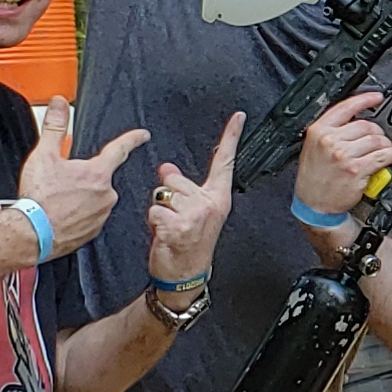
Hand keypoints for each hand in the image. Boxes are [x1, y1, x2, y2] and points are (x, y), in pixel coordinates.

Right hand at [16, 108, 147, 260]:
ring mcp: (101, 215)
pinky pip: (89, 217)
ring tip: (59, 199)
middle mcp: (105, 195)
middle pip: (100, 177)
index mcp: (97, 173)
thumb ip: (55, 126)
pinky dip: (78, 214)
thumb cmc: (39, 198)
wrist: (31, 233)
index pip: (120, 149)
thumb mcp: (44, 155)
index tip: (142, 135)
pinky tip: (61, 214)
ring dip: (81, 196)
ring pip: (95, 198)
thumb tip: (60, 104)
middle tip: (62, 182)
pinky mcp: (92, 232)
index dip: (132, 139)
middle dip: (84, 176)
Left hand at [143, 114, 242, 284]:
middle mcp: (211, 204)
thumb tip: (166, 167)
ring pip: (161, 195)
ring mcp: (196, 215)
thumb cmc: (189, 244)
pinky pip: (154, 211)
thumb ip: (181, 187)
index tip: (238, 116)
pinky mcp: (179, 226)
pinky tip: (165, 235)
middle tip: (176, 219)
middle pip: (174, 180)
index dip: (231, 137)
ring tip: (170, 227)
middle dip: (167, 197)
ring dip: (159, 211)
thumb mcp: (191, 212)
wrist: (186, 276)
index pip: (224, 163)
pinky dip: (153, 223)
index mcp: (217, 197)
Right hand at [294, 91, 391, 218]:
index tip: (377, 97)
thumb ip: (331, 130)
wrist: (314, 205)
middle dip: (377, 132)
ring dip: (385, 145)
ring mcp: (343, 156)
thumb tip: (356, 118)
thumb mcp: (313, 147)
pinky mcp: (357, 170)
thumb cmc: (314, 178)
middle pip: (366, 125)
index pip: (346, 107)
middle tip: (378, 140)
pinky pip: (382, 156)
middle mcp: (330, 141)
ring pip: (376, 140)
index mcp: (319, 131)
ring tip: (384, 150)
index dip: (365, 99)